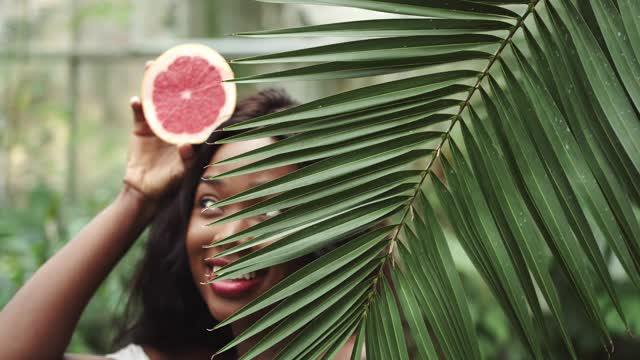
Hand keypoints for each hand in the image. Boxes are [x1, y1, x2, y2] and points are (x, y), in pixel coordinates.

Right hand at [122, 61, 194, 203]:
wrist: (145, 190)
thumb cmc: (171, 181)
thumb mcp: (182, 171)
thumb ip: (187, 158)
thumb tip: (186, 145)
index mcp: (190, 131)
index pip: (198, 109)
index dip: (201, 94)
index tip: (205, 77)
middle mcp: (175, 124)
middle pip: (176, 98)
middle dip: (174, 79)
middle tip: (173, 61)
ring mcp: (158, 125)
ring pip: (156, 100)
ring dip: (152, 84)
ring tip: (150, 68)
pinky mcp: (140, 129)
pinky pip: (139, 113)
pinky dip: (137, 106)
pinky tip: (135, 100)